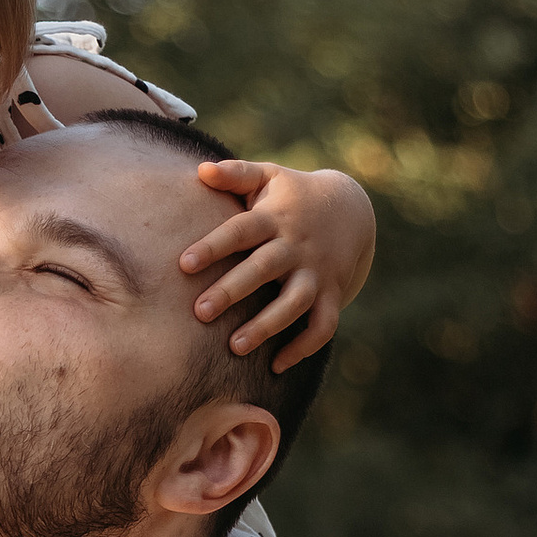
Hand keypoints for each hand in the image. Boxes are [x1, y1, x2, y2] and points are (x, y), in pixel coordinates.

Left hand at [181, 159, 375, 368]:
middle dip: (233, 290)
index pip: (241, 230)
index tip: (184, 264)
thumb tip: (200, 170)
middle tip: (200, 312)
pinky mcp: (332, 293)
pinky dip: (304, 347)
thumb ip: (235, 174)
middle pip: (264, 268)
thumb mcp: (268, 176)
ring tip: (235, 347)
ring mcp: (316, 272)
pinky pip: (323, 326)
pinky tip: (277, 366)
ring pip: (295, 302)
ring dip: (267, 326)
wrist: (352, 208)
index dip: (214, 246)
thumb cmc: (293, 194)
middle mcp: (296, 246)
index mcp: (275, 218)